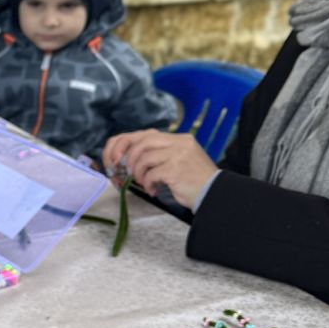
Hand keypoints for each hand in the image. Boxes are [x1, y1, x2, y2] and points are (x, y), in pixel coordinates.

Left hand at [102, 130, 218, 208]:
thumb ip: (157, 154)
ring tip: (143, 183)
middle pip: (142, 141)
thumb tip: (126, 158)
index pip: (144, 134)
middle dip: (126, 156)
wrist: (215, 193)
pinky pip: (152, 174)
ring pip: (144, 157)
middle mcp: (179, 142)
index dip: (123, 143)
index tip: (113, 157)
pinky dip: (148, 184)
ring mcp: (179, 154)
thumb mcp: (177, 160)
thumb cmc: (193, 180)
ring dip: (138, 172)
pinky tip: (153, 190)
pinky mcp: (177, 169)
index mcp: (178, 138)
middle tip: (123, 171)